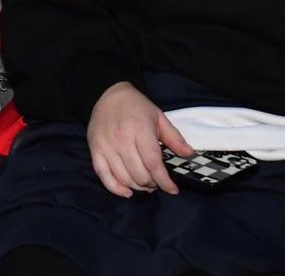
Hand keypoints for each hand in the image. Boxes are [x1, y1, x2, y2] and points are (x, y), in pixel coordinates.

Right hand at [87, 82, 191, 197]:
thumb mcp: (158, 117)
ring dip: (138, 187)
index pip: (153, 164)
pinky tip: (127, 192)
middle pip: (139, 174)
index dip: (164, 181)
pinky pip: (104, 177)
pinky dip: (116, 189)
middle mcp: (122, 140)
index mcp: (140, 130)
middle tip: (158, 182)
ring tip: (146, 185)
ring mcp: (106, 147)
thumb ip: (174, 137)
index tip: (173, 190)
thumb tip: (189, 154)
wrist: (107, 93)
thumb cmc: (136, 106)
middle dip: (153, 184)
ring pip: (124, 178)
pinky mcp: (95, 151)